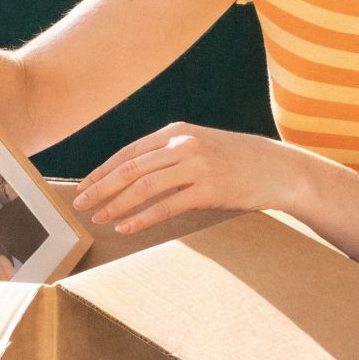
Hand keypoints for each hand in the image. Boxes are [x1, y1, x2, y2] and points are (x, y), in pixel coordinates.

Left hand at [72, 123, 320, 234]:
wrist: (278, 169)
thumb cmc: (237, 160)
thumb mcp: (201, 145)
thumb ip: (170, 154)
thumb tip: (133, 175)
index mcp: (177, 131)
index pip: (129, 152)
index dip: (102, 170)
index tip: (84, 187)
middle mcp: (183, 145)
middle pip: (130, 169)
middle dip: (100, 188)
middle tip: (80, 205)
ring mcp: (196, 166)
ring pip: (143, 187)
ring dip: (115, 205)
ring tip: (98, 218)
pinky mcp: (209, 190)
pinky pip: (166, 206)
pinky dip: (142, 218)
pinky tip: (127, 228)